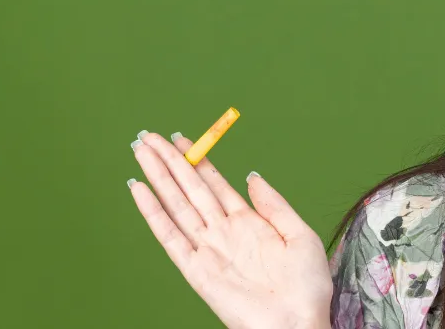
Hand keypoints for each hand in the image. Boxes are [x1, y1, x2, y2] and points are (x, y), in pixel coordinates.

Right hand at [127, 131, 332, 328]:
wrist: (297, 323)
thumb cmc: (306, 287)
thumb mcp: (300, 235)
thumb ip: (274, 205)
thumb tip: (252, 176)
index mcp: (249, 223)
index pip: (216, 184)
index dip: (198, 160)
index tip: (181, 139)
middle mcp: (223, 233)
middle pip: (190, 188)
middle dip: (170, 161)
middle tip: (149, 135)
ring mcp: (207, 249)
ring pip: (176, 204)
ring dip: (157, 177)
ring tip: (140, 151)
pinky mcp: (196, 270)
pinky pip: (169, 236)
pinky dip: (152, 212)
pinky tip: (139, 190)